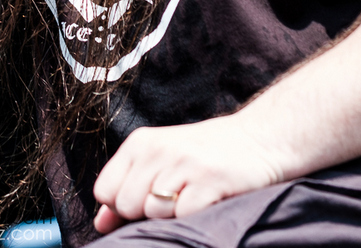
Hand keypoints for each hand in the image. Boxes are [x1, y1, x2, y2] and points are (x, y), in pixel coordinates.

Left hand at [93, 114, 283, 233]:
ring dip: (172, 215)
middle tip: (173, 198)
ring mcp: (184, 164)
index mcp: (141, 143)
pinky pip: (184, 216)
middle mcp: (158, 149)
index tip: (144, 199)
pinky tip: (207, 200)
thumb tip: (101, 222)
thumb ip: (127, 187)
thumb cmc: (205, 154)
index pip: (104, 190)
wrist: (259, 138)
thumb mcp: (160, 161)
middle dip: (146, 213)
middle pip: (126, 205)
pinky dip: (195, 217)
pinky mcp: (210, 180)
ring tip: (191, 197)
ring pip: (152, 212)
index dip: (121, 205)